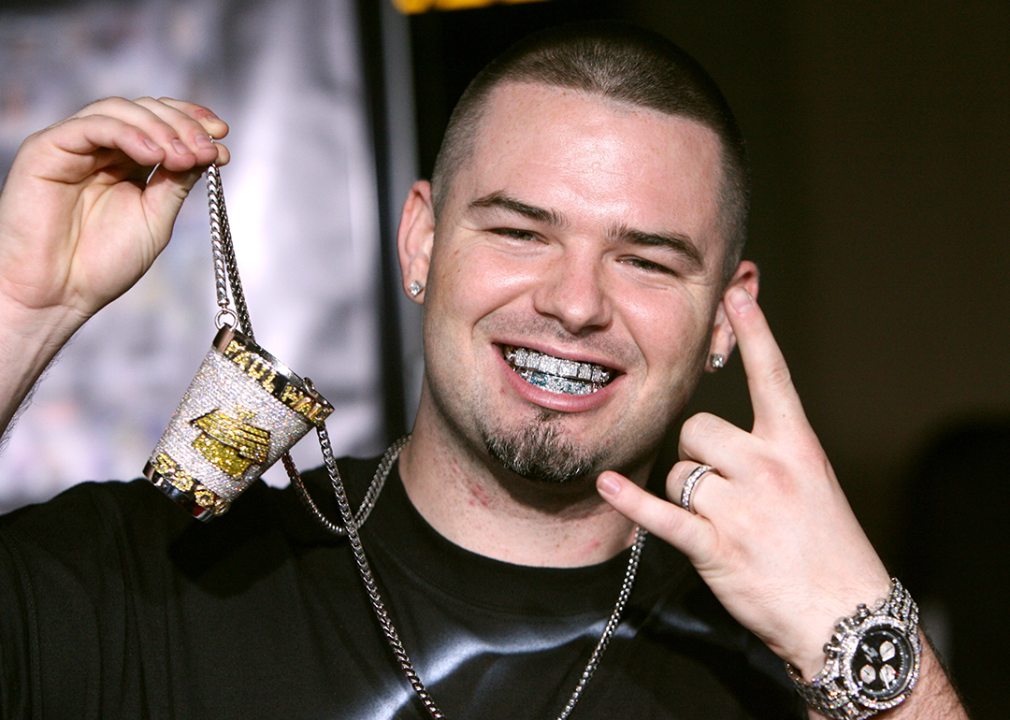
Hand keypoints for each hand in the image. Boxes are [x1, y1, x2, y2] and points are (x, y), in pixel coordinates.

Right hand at [0, 96, 228, 327]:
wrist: (59, 293)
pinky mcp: (47, 148)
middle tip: (207, 150)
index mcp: (128, 164)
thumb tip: (212, 150)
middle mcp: (101, 149)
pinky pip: (92, 125)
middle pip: (145, 111)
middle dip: (183, 125)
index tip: (222, 135)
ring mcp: (74, 145)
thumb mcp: (155, 218)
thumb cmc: (101, 264)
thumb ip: (177, 183)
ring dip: (160, 129)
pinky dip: (129, 133)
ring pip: (120, 110)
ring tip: (183, 157)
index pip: (161, 124)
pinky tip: (154, 155)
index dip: (192, 122)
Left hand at [597, 286, 889, 677]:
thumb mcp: (813, 482)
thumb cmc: (826, 547)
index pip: (772, 377)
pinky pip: (663, 514)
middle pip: (699, 427)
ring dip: (687, 493)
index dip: (754, 334)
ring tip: (723, 522)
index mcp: (797, 446)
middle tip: (722, 489)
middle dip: (697, 453)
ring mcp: (743, 507)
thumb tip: (715, 431)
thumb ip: (771, 448)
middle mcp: (769, 468)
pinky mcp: (717, 546)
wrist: (844, 615)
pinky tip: (607, 486)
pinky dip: (632, 502)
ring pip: (681, 470)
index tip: (735, 296)